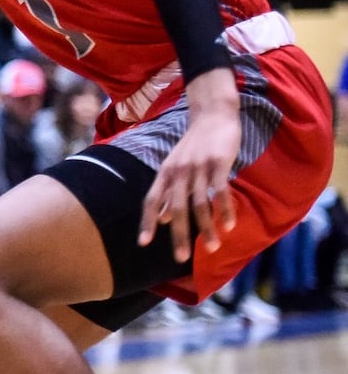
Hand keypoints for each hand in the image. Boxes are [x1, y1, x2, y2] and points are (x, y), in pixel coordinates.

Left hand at [137, 92, 240, 262]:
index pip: (151, 201)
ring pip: (200, 204)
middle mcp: (177, 172)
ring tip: (212, 247)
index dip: (146, 222)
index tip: (143, 243)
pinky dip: (225, 210)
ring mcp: (198, 168)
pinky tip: (230, 225)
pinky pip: (220, 191)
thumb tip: (162, 219)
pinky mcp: (218, 163)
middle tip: (180, 258)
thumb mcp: (176, 167)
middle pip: (175, 209)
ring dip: (206, 228)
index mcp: (165, 174)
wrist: (212, 115)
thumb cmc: (195, 145)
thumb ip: (169, 193)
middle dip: (177, 235)